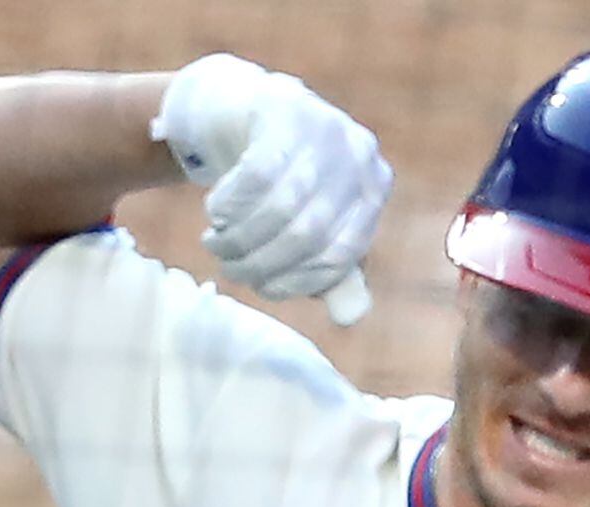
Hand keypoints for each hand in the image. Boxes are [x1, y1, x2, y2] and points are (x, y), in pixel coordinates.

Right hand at [153, 54, 390, 311]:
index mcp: (373, 187)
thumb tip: (351, 316)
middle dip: (260, 262)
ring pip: (281, 208)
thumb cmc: (281, 178)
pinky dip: (229, 204)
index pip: (341, 256)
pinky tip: (216, 208)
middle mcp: (359, 154)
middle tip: (229, 268)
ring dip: (239, 237)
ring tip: (217, 243)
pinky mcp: (284, 107)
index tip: (261, 286)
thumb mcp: (312, 225)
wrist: (245, 109)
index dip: (296, 282)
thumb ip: (331, 273)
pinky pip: (255, 175)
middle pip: (309, 234)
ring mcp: (324, 126)